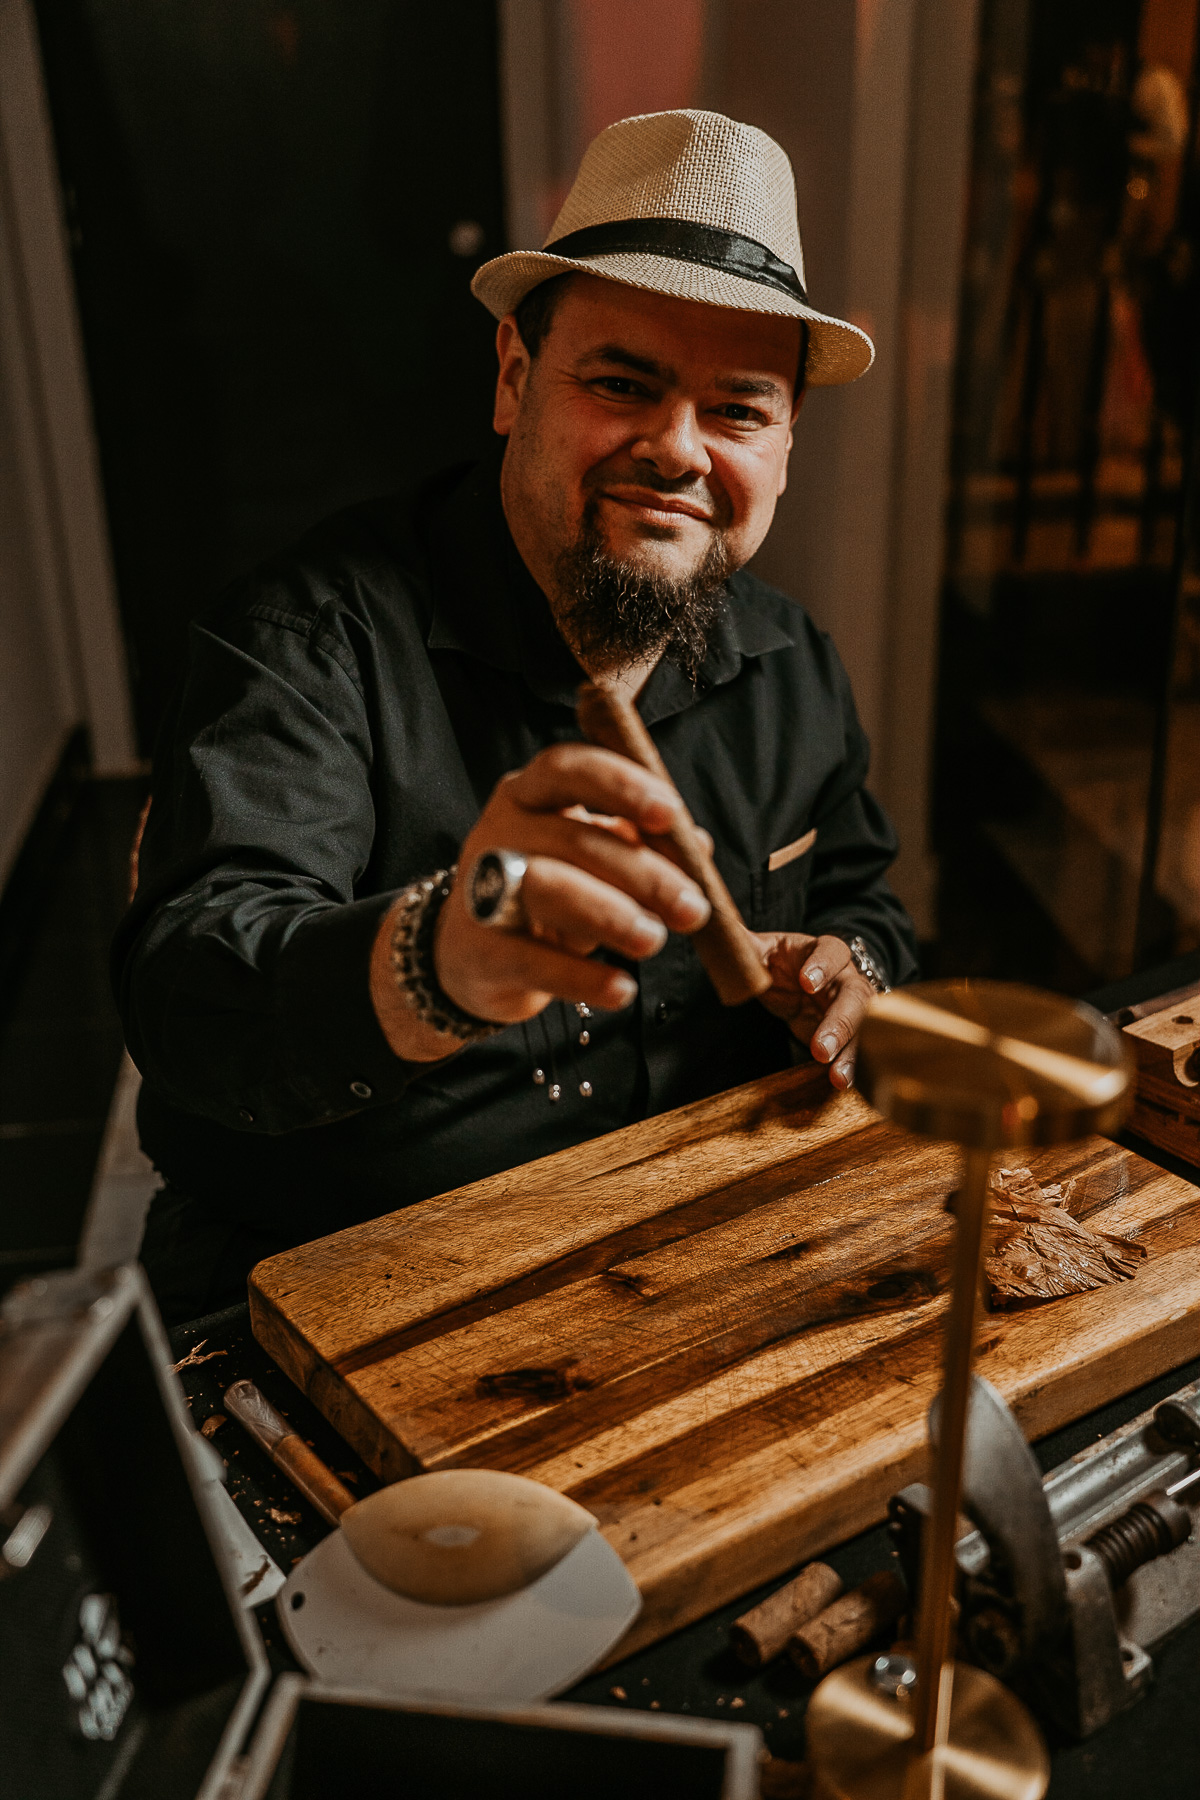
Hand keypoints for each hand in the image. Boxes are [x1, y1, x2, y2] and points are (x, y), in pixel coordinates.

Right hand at [369, 743, 712, 1058]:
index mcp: (529, 794)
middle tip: (692, 908)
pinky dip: (583, 978)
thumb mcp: (592, 857)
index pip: (568, 769)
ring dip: (612, 915)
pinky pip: (534, 961)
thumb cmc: (547, 892)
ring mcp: (482, 890)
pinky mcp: (481, 951)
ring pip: (548, 890)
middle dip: (643, 873)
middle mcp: (500, 832)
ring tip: (653, 940)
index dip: (620, 785)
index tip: (668, 813)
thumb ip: (639, 842)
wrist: (471, 955)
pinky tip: (620, 989)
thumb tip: (696, 843)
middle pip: (572, 838)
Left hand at [753, 932, 874, 1089]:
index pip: (831, 951)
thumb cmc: (783, 963)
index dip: (822, 965)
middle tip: (821, 1049)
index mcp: (824, 950)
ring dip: (852, 1053)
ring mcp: (854, 1007)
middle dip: (840, 1023)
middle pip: (855, 996)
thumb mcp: (764, 950)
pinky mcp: (853, 1033)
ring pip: (863, 1028)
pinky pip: (859, 1049)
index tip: (805, 983)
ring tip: (838, 1078)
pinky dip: (852, 1067)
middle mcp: (847, 978)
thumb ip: (745, 945)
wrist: (802, 982)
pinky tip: (843, 1084)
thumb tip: (717, 930)